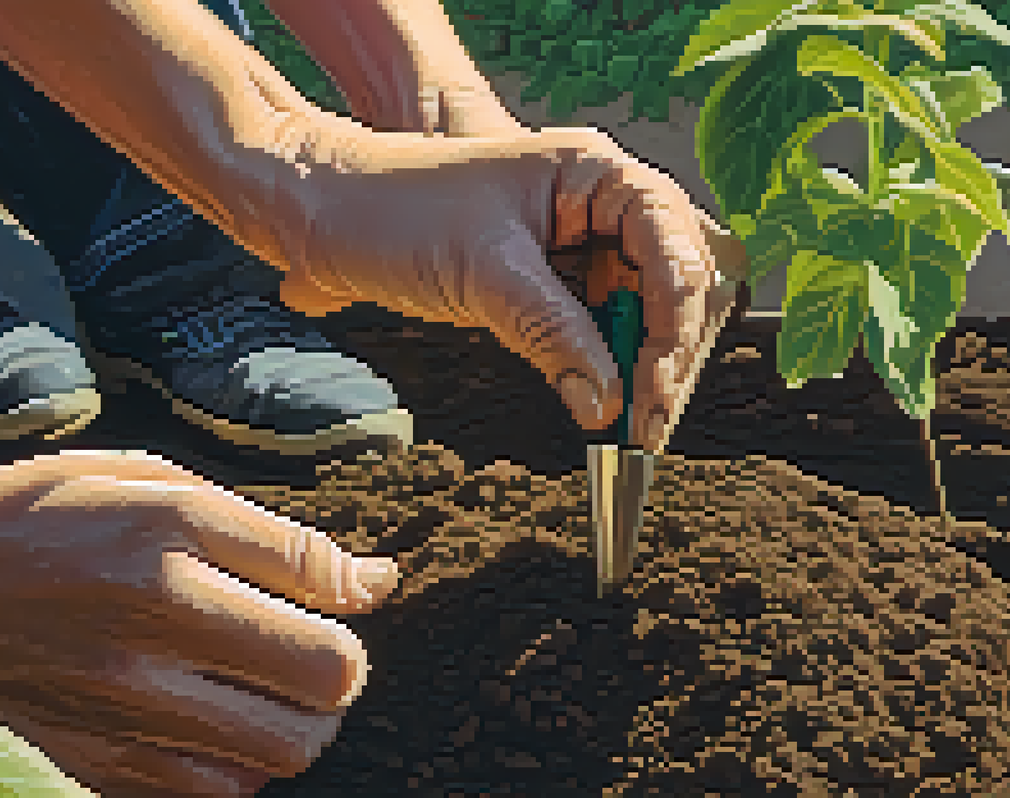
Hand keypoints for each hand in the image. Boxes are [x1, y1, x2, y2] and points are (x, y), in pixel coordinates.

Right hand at [0, 451, 401, 797]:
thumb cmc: (31, 518)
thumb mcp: (137, 478)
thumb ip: (259, 529)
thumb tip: (372, 580)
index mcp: (163, 532)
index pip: (317, 572)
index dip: (354, 586)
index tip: (351, 588)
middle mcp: (153, 618)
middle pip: (328, 676)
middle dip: (339, 665)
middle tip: (306, 650)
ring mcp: (127, 701)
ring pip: (287, 747)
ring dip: (299, 722)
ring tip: (264, 692)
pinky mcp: (102, 761)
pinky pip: (223, 791)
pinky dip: (242, 766)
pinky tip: (214, 726)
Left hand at [267, 124, 747, 450]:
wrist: (325, 212)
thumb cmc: (394, 211)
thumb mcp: (482, 274)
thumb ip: (555, 335)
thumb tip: (611, 407)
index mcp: (596, 171)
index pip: (677, 251)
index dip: (674, 331)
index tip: (648, 402)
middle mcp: (603, 201)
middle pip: (684, 282)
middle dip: (671, 354)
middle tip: (644, 430)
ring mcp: (584, 240)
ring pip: (654, 309)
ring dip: (650, 367)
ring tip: (628, 428)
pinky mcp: (559, 279)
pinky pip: (610, 324)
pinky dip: (614, 367)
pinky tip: (602, 404)